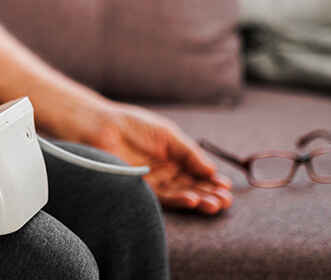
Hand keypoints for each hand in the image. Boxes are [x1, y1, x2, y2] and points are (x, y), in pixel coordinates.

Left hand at [77, 102, 233, 214]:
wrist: (103, 126)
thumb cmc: (134, 126)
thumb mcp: (168, 135)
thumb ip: (189, 152)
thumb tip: (212, 169)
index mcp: (175, 160)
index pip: (198, 174)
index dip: (213, 181)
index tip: (227, 187)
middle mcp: (166, 174)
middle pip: (192, 188)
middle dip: (210, 195)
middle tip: (225, 201)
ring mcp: (154, 182)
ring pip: (180, 195)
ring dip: (198, 201)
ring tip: (214, 204)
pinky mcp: (139, 189)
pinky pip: (161, 198)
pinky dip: (177, 200)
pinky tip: (192, 200)